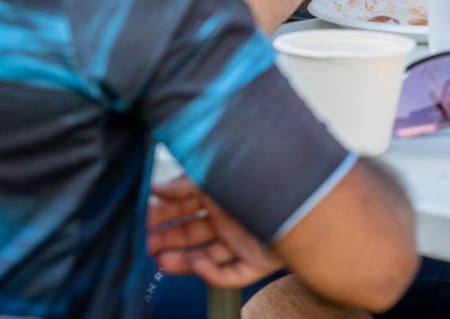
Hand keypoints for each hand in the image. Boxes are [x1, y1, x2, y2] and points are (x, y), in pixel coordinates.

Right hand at [147, 176, 283, 287]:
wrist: (306, 194)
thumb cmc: (264, 177)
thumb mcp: (216, 175)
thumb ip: (185, 184)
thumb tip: (156, 189)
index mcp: (225, 195)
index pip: (189, 206)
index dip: (165, 212)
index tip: (144, 216)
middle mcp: (234, 218)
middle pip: (194, 233)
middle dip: (167, 238)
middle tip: (145, 242)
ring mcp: (246, 240)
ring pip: (208, 256)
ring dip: (182, 260)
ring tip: (161, 259)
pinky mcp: (260, 261)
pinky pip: (233, 274)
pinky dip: (213, 274)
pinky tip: (198, 264)